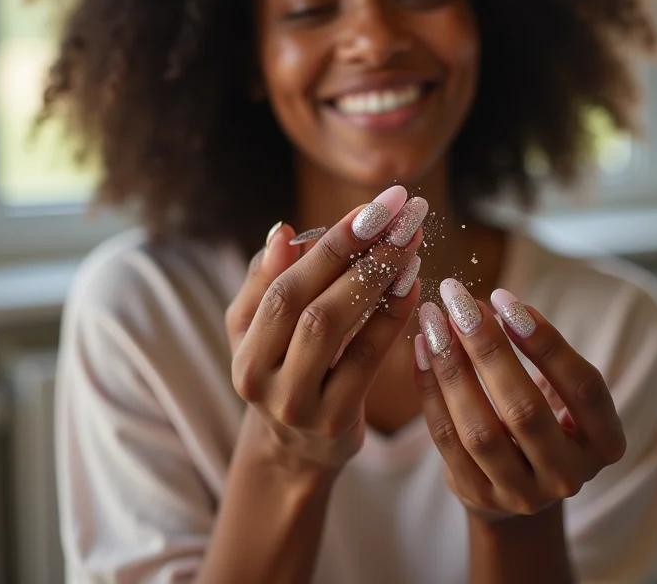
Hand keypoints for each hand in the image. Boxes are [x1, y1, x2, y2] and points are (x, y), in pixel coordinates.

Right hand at [227, 186, 426, 474]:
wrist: (294, 449)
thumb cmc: (283, 370)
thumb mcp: (260, 331)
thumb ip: (267, 280)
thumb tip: (283, 231)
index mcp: (243, 345)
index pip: (283, 284)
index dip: (329, 244)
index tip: (372, 207)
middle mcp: (258, 376)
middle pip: (308, 304)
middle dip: (358, 253)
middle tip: (402, 214)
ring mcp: (296, 403)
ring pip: (334, 329)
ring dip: (378, 279)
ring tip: (411, 241)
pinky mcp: (334, 421)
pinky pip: (367, 360)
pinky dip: (391, 318)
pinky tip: (413, 284)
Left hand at [414, 281, 625, 522]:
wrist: (517, 489)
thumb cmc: (540, 418)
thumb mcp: (558, 393)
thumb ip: (537, 356)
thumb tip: (482, 305)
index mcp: (603, 442)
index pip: (583, 388)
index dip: (547, 342)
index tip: (506, 299)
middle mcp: (567, 474)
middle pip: (524, 409)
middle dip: (487, 347)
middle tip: (459, 301)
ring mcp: (521, 492)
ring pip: (479, 429)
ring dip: (451, 367)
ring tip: (434, 321)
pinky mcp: (478, 495)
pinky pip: (446, 438)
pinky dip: (429, 390)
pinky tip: (421, 349)